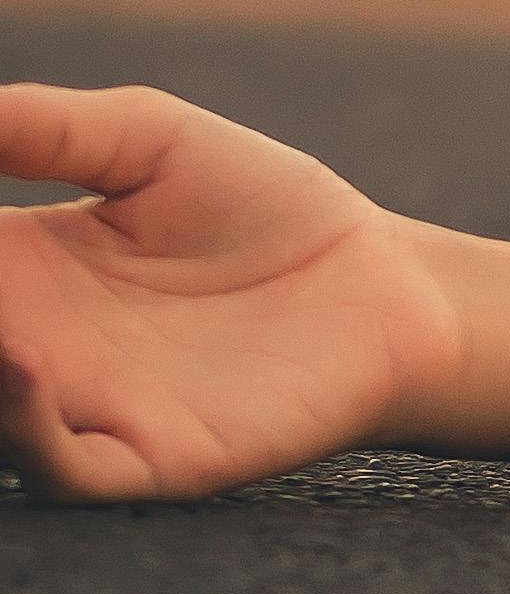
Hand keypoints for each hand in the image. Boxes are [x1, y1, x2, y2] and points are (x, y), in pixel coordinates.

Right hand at [0, 83, 460, 502]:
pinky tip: (24, 361)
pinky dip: (26, 427)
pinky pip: (63, 466)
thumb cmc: (269, 209)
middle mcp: (25, 347)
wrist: (389, 282)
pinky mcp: (151, 458)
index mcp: (13, 269)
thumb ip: (40, 127)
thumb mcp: (148, 141)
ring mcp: (81, 409)